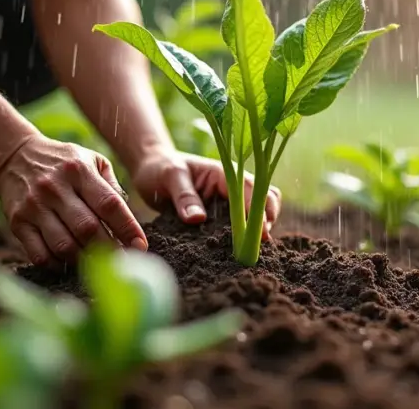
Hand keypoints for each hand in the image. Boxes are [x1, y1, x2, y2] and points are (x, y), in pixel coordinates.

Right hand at [0, 134, 145, 266]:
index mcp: (79, 171)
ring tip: (97, 263)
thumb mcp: (91, 160)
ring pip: (64, 245)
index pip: (109, 204)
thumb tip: (129, 220)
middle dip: (109, 250)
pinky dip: (58, 265)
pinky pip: (40, 254)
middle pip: (88, 229)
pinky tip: (69, 263)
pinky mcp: (18, 222)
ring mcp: (34, 206)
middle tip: (122, 261)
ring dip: (85, 260)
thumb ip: (111, 186)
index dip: (128, 228)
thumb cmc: (63, 162)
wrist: (14, 156)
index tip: (140, 245)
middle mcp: (56, 188)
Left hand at [131, 149, 281, 238]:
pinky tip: (240, 249)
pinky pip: (243, 222)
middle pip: (266, 198)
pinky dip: (246, 233)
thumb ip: (184, 196)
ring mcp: (230, 199)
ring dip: (260, 227)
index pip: (251, 189)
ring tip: (250, 248)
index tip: (261, 232)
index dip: (259, 210)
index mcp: (224, 172)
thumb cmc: (160, 168)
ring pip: (259, 210)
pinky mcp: (223, 213)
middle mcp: (233, 185)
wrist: (151, 169)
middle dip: (268, 219)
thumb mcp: (169, 177)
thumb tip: (198, 219)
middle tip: (258, 243)